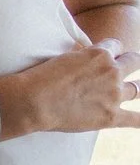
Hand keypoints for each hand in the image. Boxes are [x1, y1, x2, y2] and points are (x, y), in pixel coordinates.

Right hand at [0, 39, 139, 136]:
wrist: (34, 101)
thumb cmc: (41, 76)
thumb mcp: (63, 56)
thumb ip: (81, 54)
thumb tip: (85, 53)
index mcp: (99, 54)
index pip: (116, 45)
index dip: (112, 49)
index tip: (108, 54)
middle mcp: (112, 72)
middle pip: (134, 62)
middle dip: (131, 62)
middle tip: (129, 65)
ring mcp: (114, 95)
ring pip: (138, 89)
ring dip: (136, 87)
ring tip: (137, 88)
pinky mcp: (111, 116)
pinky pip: (136, 119)